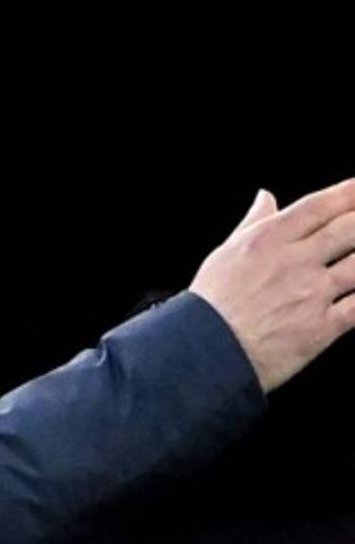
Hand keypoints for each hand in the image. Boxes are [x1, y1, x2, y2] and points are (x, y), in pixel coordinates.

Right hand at [189, 178, 354, 392]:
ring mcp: (311, 293)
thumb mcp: (225, 253)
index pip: (320, 206)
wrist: (204, 351)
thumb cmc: (211, 304)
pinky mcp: (323, 326)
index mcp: (268, 240)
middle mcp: (293, 261)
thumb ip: (252, 222)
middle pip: (350, 228)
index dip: (351, 193)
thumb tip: (265, 197)